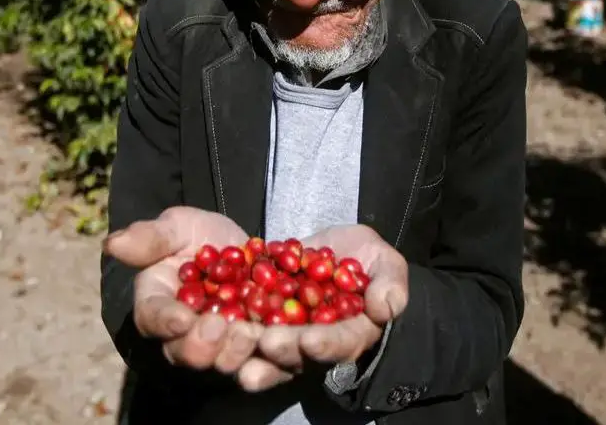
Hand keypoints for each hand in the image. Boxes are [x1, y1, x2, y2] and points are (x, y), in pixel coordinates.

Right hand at [103, 206, 263, 376]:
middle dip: (201, 345)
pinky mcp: (255, 347)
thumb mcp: (177, 226)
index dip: (165, 321)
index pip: (153, 318)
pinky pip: (262, 356)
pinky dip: (271, 351)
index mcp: (157, 306)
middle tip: (219, 327)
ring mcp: (221, 346)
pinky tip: (282, 337)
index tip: (180, 318)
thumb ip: (150, 237)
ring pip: (223, 361)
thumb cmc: (197, 235)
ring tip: (249, 333)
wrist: (239, 245)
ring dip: (235, 352)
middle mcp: (185, 335)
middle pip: (186, 352)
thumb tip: (112, 243)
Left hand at [244, 224, 408, 391]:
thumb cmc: (367, 260)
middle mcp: (313, 342)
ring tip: (236, 343)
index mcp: (349, 334)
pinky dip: (228, 320)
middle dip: (283, 351)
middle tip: (268, 343)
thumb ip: (392, 284)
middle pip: (298, 355)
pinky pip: (241, 321)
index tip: (310, 341)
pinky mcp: (259, 314)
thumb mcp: (386, 263)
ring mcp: (283, 331)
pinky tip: (214, 316)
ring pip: (264, 350)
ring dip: (250, 350)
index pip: (340, 344)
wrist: (334, 250)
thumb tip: (387, 307)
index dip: (325, 345)